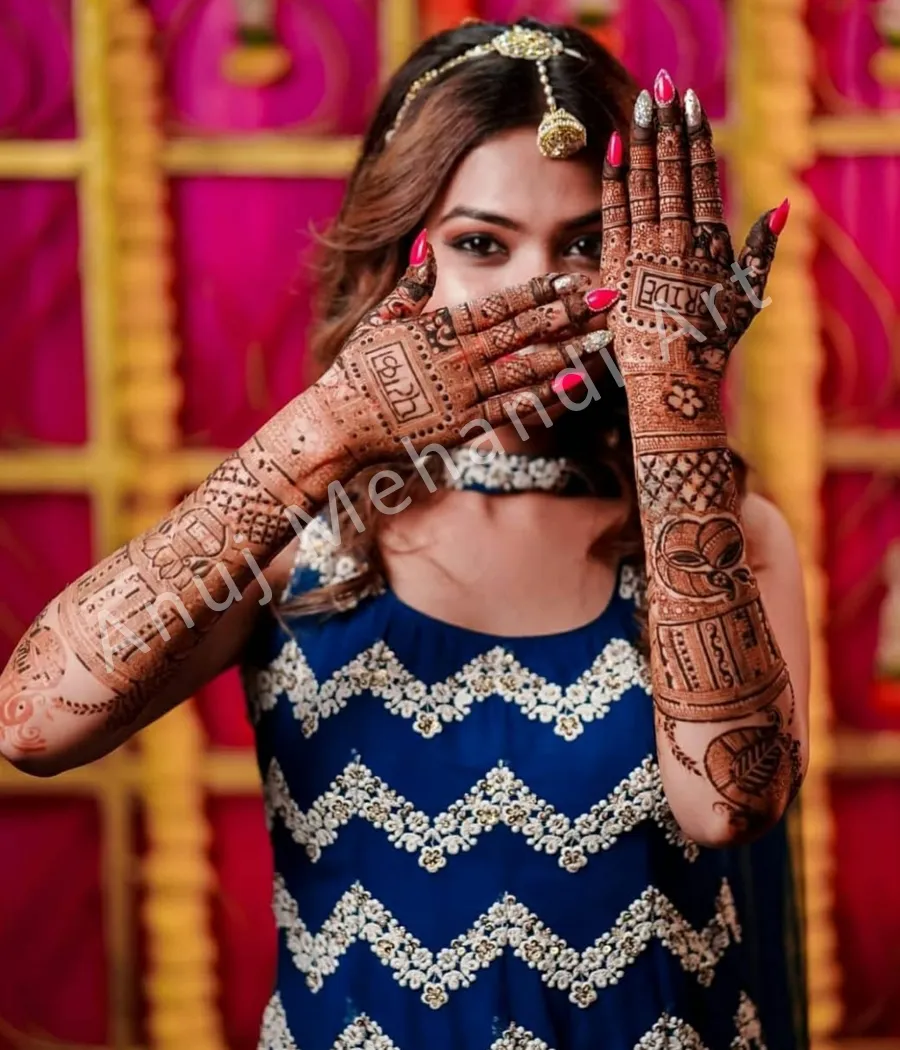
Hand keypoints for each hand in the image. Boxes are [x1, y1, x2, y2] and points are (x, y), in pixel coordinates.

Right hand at [306, 235, 613, 470]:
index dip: (539, 291)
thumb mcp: (380, 319)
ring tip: (604, 339)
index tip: (569, 280)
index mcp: (442, 326)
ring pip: (528, 367)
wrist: (341, 422)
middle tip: (607, 299)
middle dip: (570, 313)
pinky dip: (545, 396)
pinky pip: (513, 409)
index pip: (501, 303)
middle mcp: (460, 355)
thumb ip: (411, 286)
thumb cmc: (357, 371)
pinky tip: (573, 385)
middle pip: (525, 329)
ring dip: (570, 352)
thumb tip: (426, 247)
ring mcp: (465, 391)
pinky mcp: (465, 425)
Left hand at [599, 71, 787, 391]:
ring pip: (644, 186)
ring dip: (644, 142)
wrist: (672, 381)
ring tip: (643, 105)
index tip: (692, 106)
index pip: (702, 178)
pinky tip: (616, 148)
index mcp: (711, 243)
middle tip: (664, 87)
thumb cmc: (711, 343)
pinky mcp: (616, 267)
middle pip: (673, 173)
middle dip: (669, 127)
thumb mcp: (746, 297)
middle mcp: (678, 241)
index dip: (697, 139)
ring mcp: (644, 252)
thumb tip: (781, 206)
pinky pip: (613, 213)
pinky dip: (615, 180)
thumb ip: (761, 250)